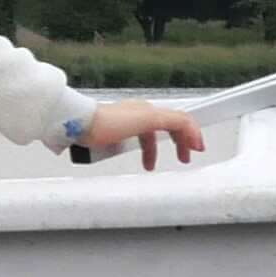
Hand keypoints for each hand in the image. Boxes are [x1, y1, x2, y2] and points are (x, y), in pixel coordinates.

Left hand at [78, 96, 208, 166]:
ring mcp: (126, 121)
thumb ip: (173, 121)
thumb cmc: (107, 122)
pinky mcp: (113, 130)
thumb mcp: (147, 120)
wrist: (77, 124)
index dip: (193, 134)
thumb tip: (191, 128)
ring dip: (155, 151)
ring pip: (149, 135)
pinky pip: (132, 140)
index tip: (198, 149)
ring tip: (152, 166)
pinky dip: (139, 151)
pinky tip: (133, 159)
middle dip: (179, 142)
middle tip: (185, 158)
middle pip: (167, 126)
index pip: (180, 119)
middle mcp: (139, 113)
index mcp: (150, 110)